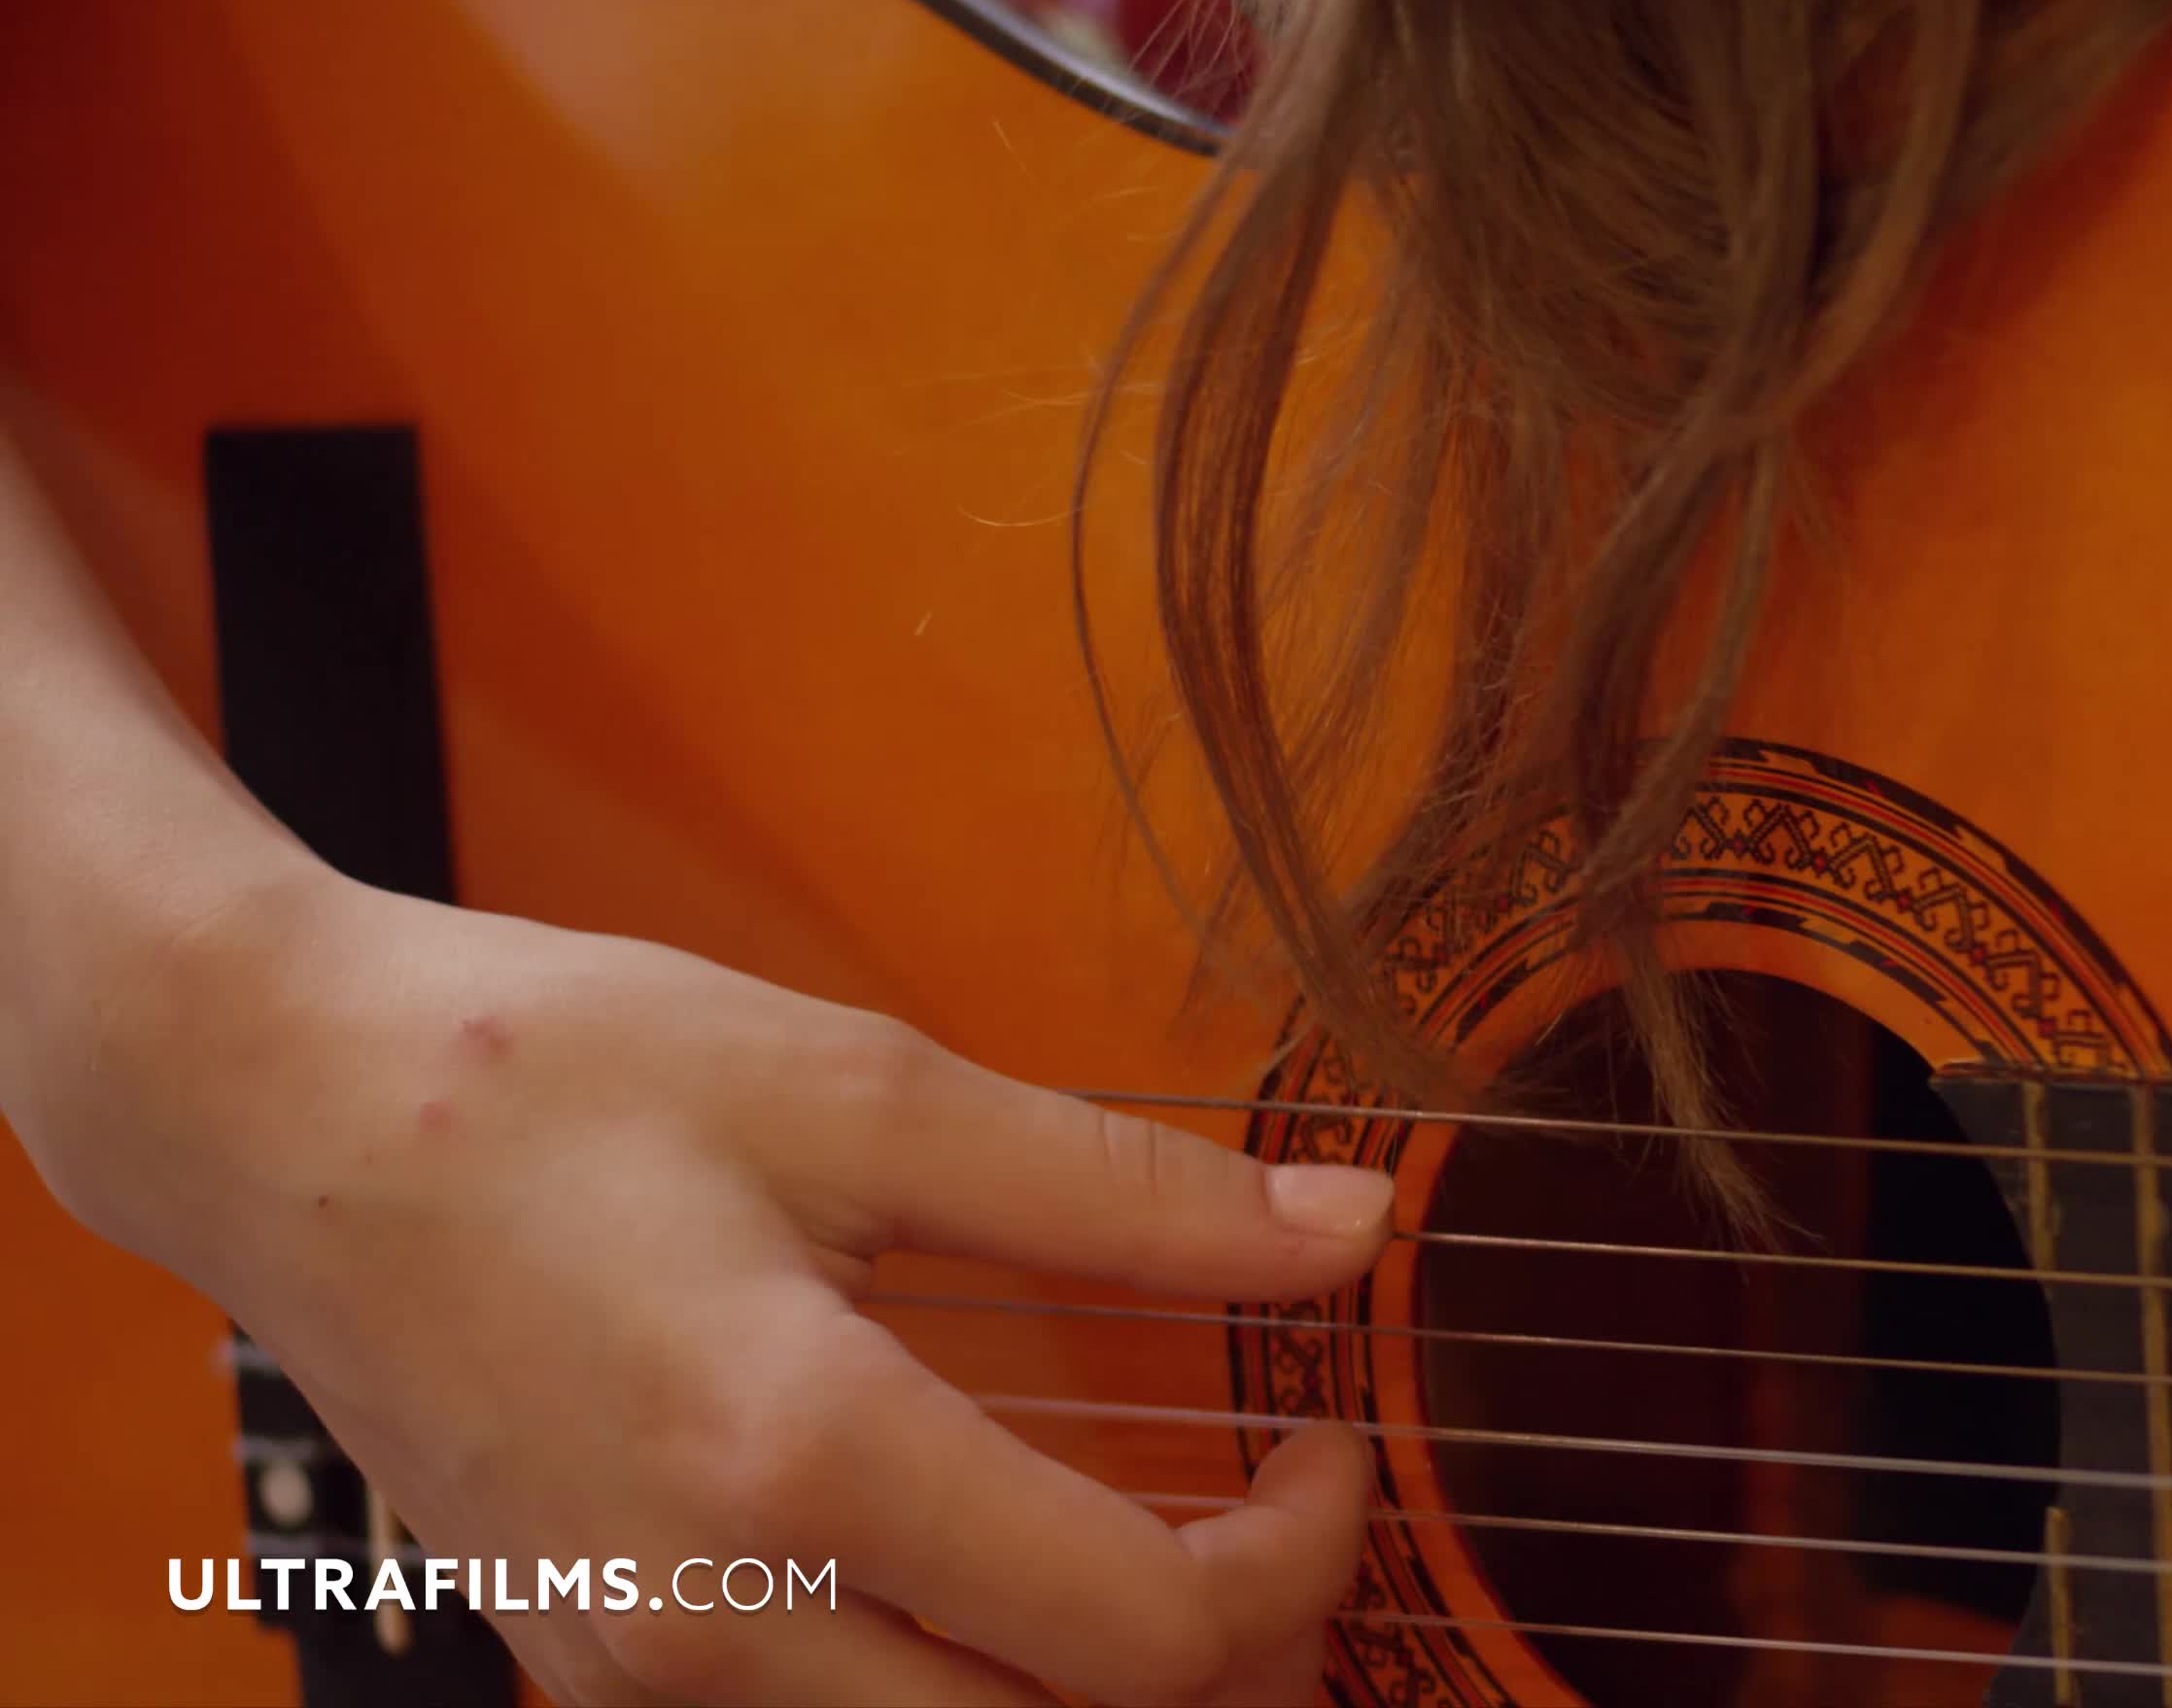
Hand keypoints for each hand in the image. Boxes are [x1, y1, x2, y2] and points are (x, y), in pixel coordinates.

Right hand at [19, 865, 1385, 1704]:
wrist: (274, 1118)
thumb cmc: (544, 1076)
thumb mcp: (863, 1087)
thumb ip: (1128, 1192)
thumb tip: (1343, 1229)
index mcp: (796, 1456)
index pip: (1136, 1638)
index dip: (1293, 1560)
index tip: (1331, 1444)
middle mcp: (707, 1616)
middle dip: (1221, 1663)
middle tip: (1282, 1523)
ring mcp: (635, 1669)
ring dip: (1086, 1688)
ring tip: (1174, 1552)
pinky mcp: (593, 1671)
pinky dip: (958, 1684)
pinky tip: (1008, 1568)